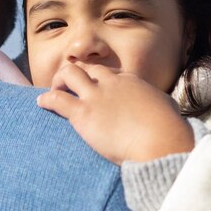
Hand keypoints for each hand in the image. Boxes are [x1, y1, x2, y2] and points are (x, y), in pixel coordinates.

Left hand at [37, 64, 193, 164]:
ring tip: (53, 90)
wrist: (161, 142)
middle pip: (88, 67)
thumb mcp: (166, 108)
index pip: (109, 73)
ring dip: (58, 80)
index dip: (99, 79)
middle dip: (77, 74)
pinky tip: (41, 103)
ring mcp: (96, 96)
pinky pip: (57, 99)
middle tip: (70, 87)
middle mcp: (112, 83)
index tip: (96, 89)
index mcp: (131, 81)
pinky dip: (46, 99)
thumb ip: (156, 103)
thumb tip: (161, 107)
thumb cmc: (169, 131)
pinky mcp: (84, 114)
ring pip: (69, 74)